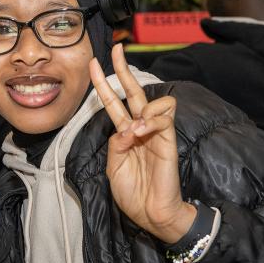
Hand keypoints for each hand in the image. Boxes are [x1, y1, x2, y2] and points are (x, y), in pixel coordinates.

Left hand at [89, 44, 196, 243]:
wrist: (151, 213)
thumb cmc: (132, 192)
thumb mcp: (113, 166)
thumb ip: (115, 143)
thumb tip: (125, 128)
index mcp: (125, 134)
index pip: (115, 102)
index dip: (104, 83)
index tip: (93, 64)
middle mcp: (140, 128)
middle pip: (135, 91)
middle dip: (124, 69)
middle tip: (116, 49)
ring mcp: (156, 133)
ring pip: (157, 100)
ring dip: (142, 109)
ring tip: (134, 130)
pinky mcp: (169, 140)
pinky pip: (164, 117)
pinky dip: (151, 122)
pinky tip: (142, 134)